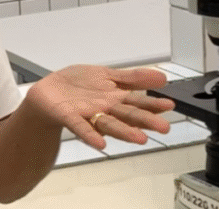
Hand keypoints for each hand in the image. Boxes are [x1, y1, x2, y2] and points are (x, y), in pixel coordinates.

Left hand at [25, 65, 175, 149]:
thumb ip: (132, 78)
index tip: (170, 106)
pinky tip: (100, 143)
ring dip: (124, 132)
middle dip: (145, 121)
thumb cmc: (78, 85)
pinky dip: (91, 135)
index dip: (153, 104)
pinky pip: (81, 127)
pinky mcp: (70, 117)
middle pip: (127, 115)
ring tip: (140, 139)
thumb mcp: (107, 75)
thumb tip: (161, 78)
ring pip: (109, 124)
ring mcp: (88, 115)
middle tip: (164, 127)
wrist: (48, 92)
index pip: (137, 102)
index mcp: (114, 98)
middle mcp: (105, 110)